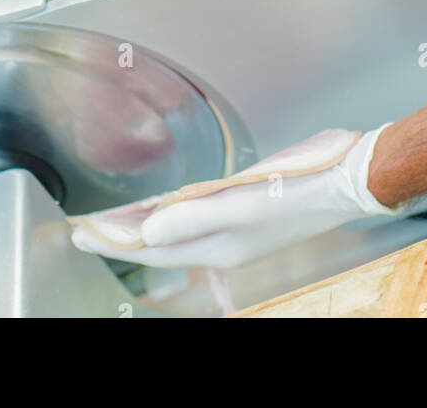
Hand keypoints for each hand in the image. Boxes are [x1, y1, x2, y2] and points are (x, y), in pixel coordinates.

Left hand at [70, 126, 400, 268]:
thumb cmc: (302, 191)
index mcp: (217, 245)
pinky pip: (193, 217)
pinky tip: (162, 208)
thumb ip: (192, 215)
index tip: (79, 234)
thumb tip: (146, 230)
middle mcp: (222, 241)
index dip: (112, 241)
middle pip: (156, 244)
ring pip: (173, 232)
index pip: (150, 248)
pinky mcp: (244, 207)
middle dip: (119, 238)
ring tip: (111, 223)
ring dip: (140, 228)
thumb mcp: (241, 203)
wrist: (347, 179)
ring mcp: (234, 226)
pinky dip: (168, 215)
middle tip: (83, 232)